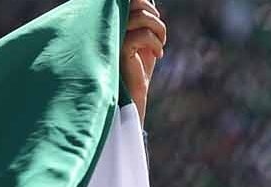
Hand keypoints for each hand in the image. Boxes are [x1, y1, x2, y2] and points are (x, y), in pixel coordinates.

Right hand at [122, 0, 166, 120]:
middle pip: (137, 3)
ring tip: (160, 45)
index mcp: (114, 20)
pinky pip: (144, 35)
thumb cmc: (139, 67)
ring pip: (143, 17)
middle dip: (154, 16)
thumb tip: (150, 1)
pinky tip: (158, 56)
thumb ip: (145, 21)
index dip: (146, 4)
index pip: (130, 0)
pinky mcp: (120, 49)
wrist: (134, 93)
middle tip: (160, 35)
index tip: (155, 21)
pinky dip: (157, 44)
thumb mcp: (145, 40)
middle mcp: (110, 24)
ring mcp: (113, 35)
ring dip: (159, 30)